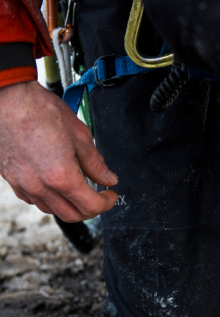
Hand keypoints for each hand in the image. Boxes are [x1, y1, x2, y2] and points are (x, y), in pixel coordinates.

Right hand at [0, 81, 117, 221]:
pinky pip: (34, 200)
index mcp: (60, 176)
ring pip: (52, 210)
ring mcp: (23, 185)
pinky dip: (50, 199)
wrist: (8, 99)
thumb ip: (96, 163)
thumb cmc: (40, 111)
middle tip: (100, 197)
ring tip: (80, 191)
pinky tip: (57, 186)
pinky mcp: (11, 180)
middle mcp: (40, 186)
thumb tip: (108, 179)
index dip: (107, 203)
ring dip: (70, 206)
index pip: (90, 206)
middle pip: (72, 215)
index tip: (111, 195)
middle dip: (91, 210)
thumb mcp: (80, 136)